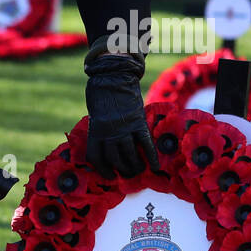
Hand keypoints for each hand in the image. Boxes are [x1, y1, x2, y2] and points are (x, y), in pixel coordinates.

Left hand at [84, 62, 160, 179]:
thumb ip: (100, 129)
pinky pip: (146, 143)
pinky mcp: (138, 122)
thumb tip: (106, 145)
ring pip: (130, 154)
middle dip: (122, 170)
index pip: (96, 157)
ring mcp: (124, 128)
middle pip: (115, 159)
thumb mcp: (96, 113)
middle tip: (128, 174)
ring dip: (136, 166)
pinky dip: (151, 156)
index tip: (110, 175)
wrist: (114, 75)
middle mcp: (109, 132)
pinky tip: (155, 166)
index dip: (103, 170)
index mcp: (96, 130)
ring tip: (140, 171)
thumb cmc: (101, 92)